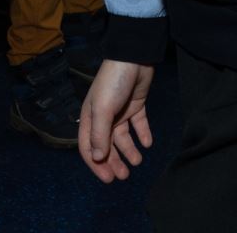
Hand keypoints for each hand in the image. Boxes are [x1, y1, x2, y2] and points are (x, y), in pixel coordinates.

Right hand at [80, 60, 154, 182]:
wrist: (134, 56)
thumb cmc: (113, 83)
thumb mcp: (103, 109)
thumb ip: (100, 135)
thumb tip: (98, 159)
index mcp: (90, 118)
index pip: (89, 147)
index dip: (97, 165)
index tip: (108, 179)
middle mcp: (103, 117)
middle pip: (107, 145)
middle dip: (114, 162)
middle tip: (124, 176)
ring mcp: (120, 111)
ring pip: (123, 137)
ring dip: (129, 151)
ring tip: (137, 162)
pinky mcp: (135, 104)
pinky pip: (138, 124)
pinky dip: (142, 134)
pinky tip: (147, 144)